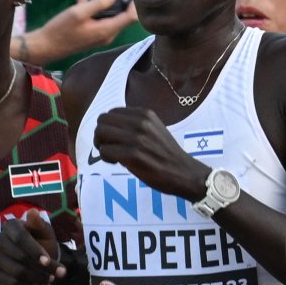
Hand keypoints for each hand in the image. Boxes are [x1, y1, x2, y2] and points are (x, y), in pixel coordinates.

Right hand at [0, 209, 64, 284]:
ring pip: (15, 272)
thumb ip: (39, 224)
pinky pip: (9, 284)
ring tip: (50, 278)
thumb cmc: (42, 241)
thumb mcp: (45, 232)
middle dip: (41, 267)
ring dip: (37, 277)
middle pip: (19, 257)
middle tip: (58, 272)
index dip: (34, 250)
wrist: (40, 258)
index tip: (47, 261)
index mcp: (10, 226)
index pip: (20, 238)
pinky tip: (38, 282)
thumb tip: (32, 212)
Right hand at [22, 0, 137, 63]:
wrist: (44, 45)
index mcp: (107, 29)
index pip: (131, 18)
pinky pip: (91, 8)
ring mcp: (97, 28)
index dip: (136, 4)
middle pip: (122, 13)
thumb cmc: (61, 30)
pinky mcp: (86, 25)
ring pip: (106, 9)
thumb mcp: (78, 14)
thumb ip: (97, 4)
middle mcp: (106, 31)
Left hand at [93, 106, 209, 199]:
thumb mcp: (155, 129)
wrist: (184, 172)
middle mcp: (141, 122)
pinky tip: (117, 163)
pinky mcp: (133, 155)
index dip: (108, 126)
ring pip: (101, 134)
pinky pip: (105, 151)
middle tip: (108, 147)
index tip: (115, 138)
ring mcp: (137, 138)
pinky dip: (106, 158)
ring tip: (112, 155)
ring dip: (102, 146)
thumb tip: (110, 127)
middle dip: (101, 135)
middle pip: (102, 121)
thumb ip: (136, 124)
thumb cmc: (167, 154)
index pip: (111, 112)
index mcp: (145, 114)